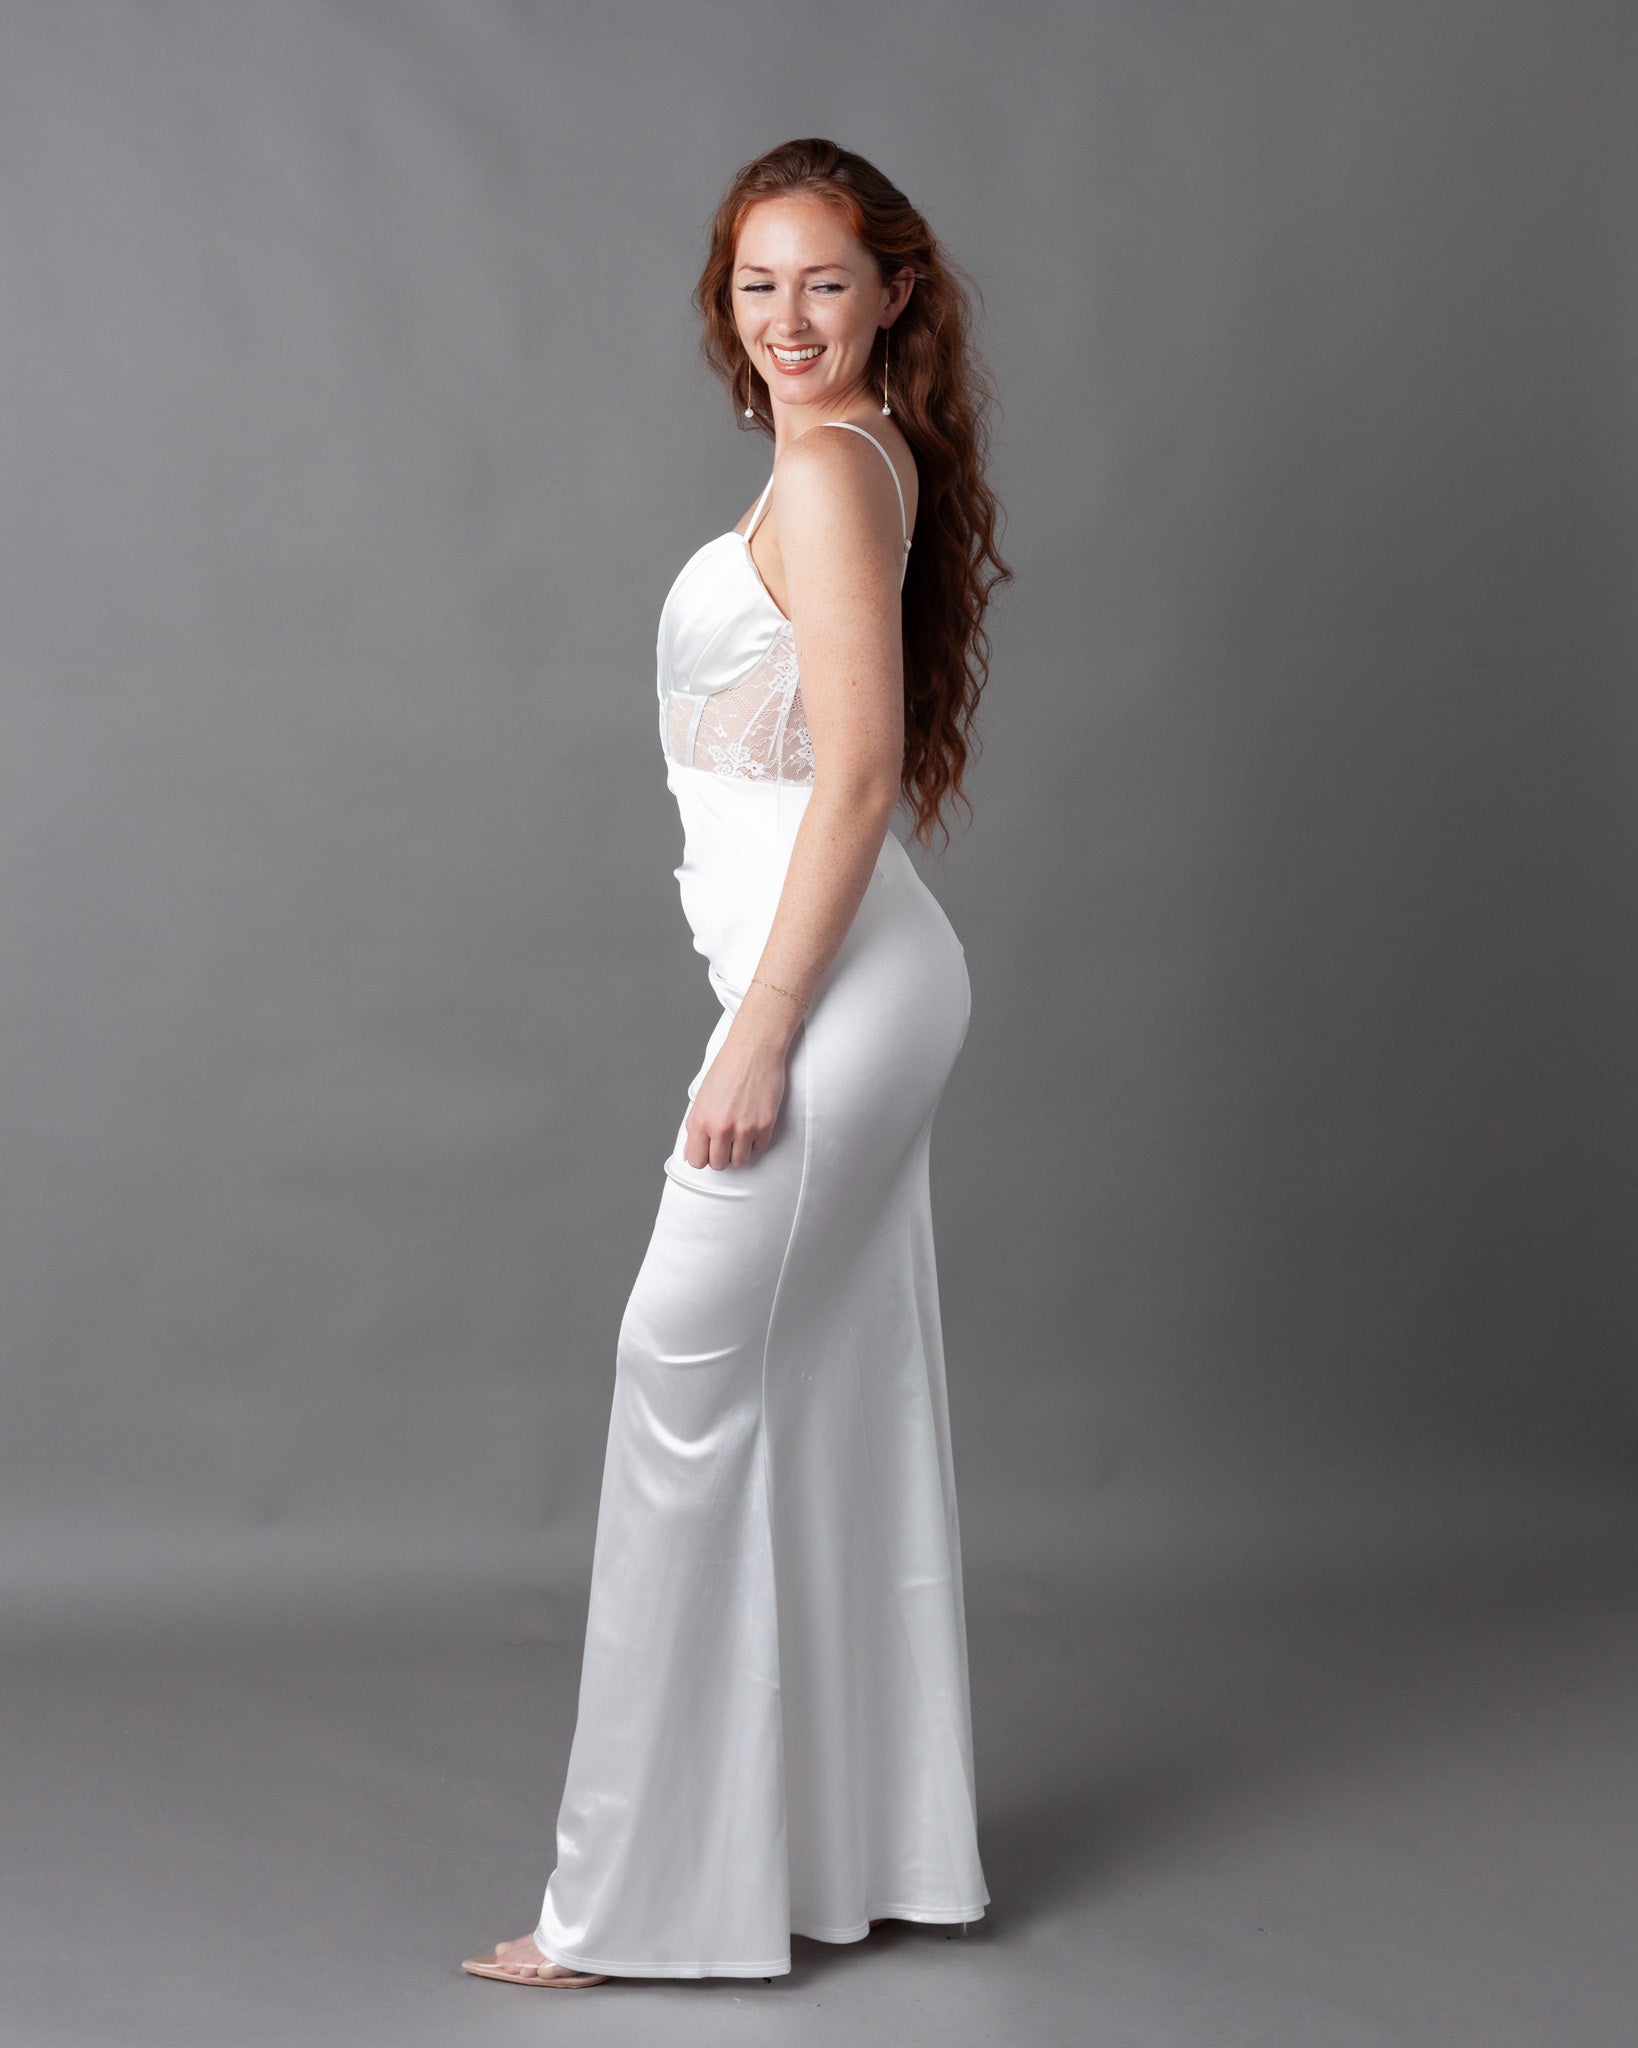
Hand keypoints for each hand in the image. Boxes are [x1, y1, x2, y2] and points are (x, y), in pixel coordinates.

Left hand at [684, 999, 797, 1168]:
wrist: (753, 1051)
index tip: (707, 1151)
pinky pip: (759, 1148)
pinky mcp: (765, 1125)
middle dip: (721, 1156)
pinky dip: (757, 1141)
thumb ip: (697, 1125)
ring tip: (740, 1134)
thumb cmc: (727, 1068)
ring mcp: (745, 1128)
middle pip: (719, 1164)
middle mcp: (721, 1128)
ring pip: (740, 1162)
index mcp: (701, 1121)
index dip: (702, 1157)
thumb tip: (693, 1149)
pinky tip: (753, 1124)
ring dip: (739, 1151)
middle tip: (725, 1142)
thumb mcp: (702, 1098)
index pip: (696, 1160)